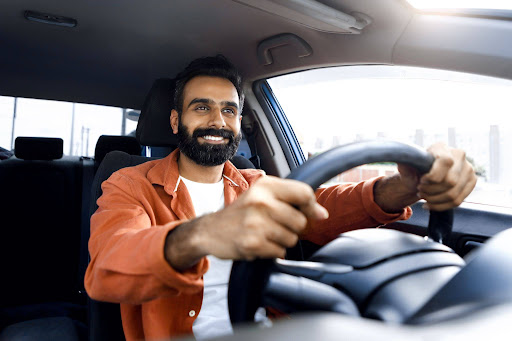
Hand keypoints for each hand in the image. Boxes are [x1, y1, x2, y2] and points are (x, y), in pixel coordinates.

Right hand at [165, 176, 328, 269]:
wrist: (210, 231)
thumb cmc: (241, 213)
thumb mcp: (262, 195)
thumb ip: (292, 199)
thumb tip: (322, 214)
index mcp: (265, 185)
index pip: (304, 193)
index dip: (312, 206)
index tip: (314, 214)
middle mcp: (261, 201)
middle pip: (301, 221)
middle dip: (293, 228)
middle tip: (277, 226)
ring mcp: (256, 223)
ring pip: (292, 238)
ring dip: (282, 241)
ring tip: (266, 235)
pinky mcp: (253, 243)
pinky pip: (279, 251)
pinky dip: (273, 251)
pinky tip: (259, 243)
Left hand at [375, 143, 476, 212]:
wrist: (423, 176)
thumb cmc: (415, 170)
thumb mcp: (407, 167)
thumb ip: (405, 165)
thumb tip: (402, 161)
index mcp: (442, 147)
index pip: (446, 162)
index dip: (433, 176)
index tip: (422, 180)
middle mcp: (459, 155)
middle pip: (450, 182)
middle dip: (431, 191)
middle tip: (420, 190)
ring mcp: (468, 169)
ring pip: (454, 194)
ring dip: (434, 200)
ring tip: (424, 196)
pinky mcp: (472, 181)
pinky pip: (458, 201)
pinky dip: (441, 206)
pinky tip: (430, 204)